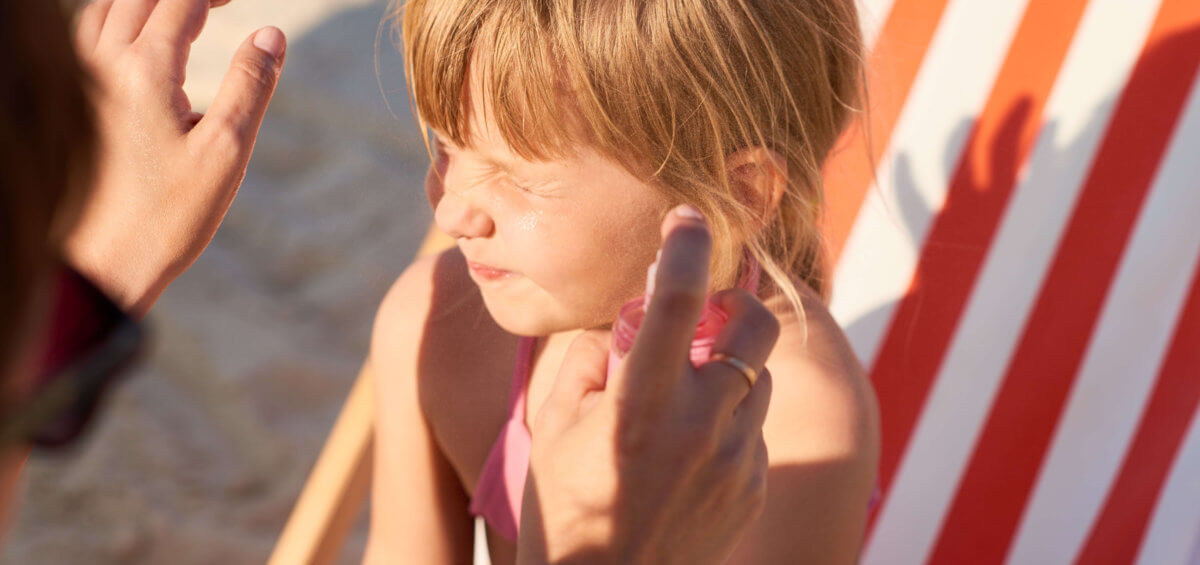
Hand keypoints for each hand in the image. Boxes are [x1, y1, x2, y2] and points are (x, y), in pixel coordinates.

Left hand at [63, 0, 285, 316]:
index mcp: (146, 72)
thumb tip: (271, 36)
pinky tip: (137, 42)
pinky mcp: (68, 102)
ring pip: (104, 9)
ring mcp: (78, 82)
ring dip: (144, 2)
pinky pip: (85, 37)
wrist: (102, 264)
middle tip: (220, 3)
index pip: (181, 1)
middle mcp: (102, 65)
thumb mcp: (226, 152)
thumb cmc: (167, 217)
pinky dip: (115, 21)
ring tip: (183, 13)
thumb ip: (250, 86)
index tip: (241, 1)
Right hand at [518, 206, 779, 563]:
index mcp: (642, 404)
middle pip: (756, 326)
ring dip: (730, 370)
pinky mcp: (754, 488)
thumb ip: (591, 359)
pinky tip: (690, 455)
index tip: (687, 218)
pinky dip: (729, 424)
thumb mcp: (555, 426)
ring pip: (762, 379)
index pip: (678, 300)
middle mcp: (702, 426)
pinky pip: (755, 432)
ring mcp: (737, 460)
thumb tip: (626, 319)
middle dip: (736, 303)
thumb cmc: (564, 509)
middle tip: (707, 314)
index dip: (687, 246)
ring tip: (685, 401)